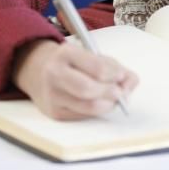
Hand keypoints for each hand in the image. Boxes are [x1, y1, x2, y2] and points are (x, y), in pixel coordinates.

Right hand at [13, 39, 137, 119]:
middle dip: (111, 92)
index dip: (114, 74)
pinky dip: (97, 111)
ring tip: (114, 99)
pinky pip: (83, 115)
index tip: (122, 75)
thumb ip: (114, 66)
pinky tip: (100, 103)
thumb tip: (131, 83)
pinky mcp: (54, 112)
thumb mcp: (90, 55)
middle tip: (120, 92)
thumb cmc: (72, 62)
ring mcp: (53, 95)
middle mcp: (55, 74)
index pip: (97, 67)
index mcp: (66, 53)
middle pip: (90, 90)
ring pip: (88, 107)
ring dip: (108, 104)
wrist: (38, 70)